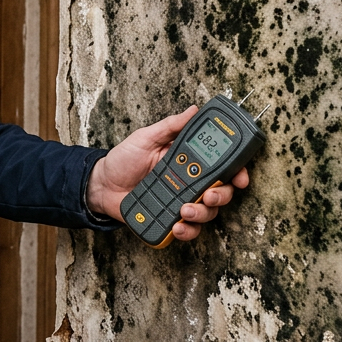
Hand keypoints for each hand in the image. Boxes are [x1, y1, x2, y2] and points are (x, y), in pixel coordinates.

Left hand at [86, 106, 250, 241]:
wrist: (101, 185)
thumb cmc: (123, 160)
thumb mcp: (146, 137)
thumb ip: (170, 126)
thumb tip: (193, 110)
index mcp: (189, 162)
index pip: (221, 167)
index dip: (237, 172)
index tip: (240, 177)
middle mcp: (190, 184)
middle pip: (221, 192)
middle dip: (221, 195)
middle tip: (208, 194)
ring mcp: (181, 203)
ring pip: (208, 213)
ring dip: (202, 213)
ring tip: (185, 210)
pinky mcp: (170, 220)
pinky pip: (188, 230)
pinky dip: (187, 231)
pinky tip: (177, 225)